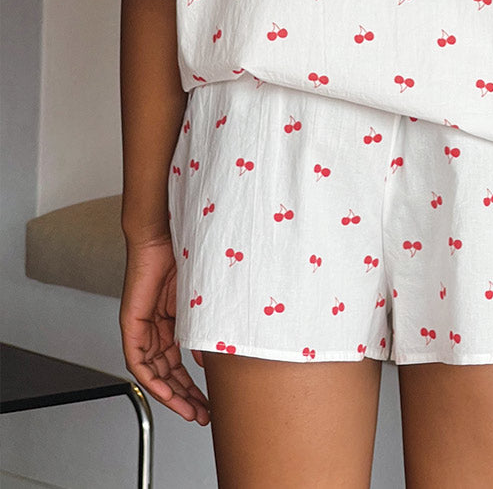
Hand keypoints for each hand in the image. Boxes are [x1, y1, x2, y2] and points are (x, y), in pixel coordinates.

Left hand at [119, 236, 210, 424]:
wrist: (163, 233)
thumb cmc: (182, 256)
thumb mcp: (198, 302)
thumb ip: (200, 331)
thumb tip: (205, 361)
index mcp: (170, 322)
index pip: (178, 364)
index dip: (191, 386)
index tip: (205, 403)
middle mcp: (154, 328)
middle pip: (167, 373)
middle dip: (185, 397)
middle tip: (201, 414)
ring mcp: (141, 327)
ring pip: (153, 372)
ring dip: (171, 394)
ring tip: (190, 410)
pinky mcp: (131, 322)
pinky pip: (137, 360)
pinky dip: (151, 378)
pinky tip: (166, 391)